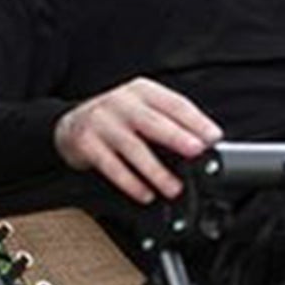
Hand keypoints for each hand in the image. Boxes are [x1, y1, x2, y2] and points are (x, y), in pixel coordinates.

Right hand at [53, 77, 223, 203]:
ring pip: (132, 147)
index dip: (196, 120)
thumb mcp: (143, 109)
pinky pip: (111, 165)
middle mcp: (122, 102)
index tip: (213, 136)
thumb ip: (170, 121)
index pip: (173, 103)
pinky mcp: (86, 142)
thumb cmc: (117, 119)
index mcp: (142, 91)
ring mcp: (102, 121)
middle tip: (196, 151)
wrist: (71, 124)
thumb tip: (204, 143)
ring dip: (155, 170)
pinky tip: (145, 193)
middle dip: (177, 136)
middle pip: (152, 121)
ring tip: (173, 187)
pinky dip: (130, 182)